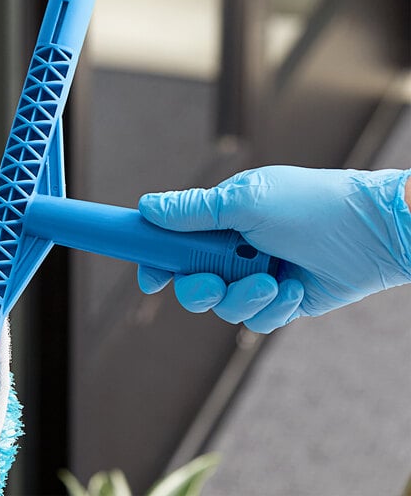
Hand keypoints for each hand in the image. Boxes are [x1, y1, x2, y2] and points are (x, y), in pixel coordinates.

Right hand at [138, 166, 410, 332]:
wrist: (374, 233)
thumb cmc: (312, 205)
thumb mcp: (247, 201)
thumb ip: (193, 210)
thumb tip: (147, 206)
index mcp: (219, 221)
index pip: (173, 242)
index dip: (156, 259)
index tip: (149, 276)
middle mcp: (233, 249)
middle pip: (190, 283)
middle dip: (199, 289)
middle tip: (214, 282)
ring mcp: (254, 277)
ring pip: (222, 307)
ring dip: (245, 297)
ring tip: (274, 279)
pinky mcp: (277, 301)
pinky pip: (255, 320)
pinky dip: (273, 307)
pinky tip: (295, 287)